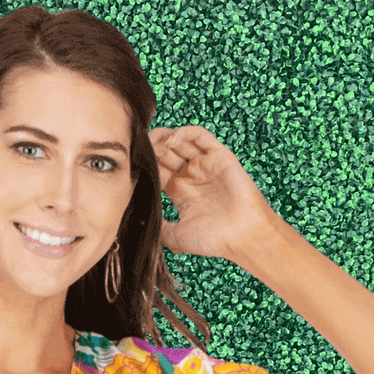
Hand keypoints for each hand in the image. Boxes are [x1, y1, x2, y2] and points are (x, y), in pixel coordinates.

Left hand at [148, 125, 279, 262]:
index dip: (145, 165)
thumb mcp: (175, 236)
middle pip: (167, 153)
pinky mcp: (219, 156)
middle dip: (152, 149)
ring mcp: (206, 165)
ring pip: (181, 141)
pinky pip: (200, 135)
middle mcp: (192, 176)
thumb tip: (139, 220)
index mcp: (181, 192)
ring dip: (164, 137)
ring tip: (151, 141)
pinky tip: (170, 141)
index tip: (131, 164)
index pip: (158, 170)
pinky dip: (184, 133)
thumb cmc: (213, 240)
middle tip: (137, 148)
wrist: (242, 236)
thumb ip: (158, 226)